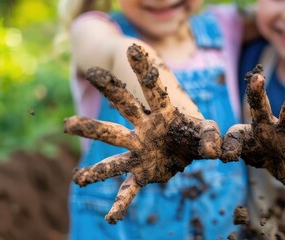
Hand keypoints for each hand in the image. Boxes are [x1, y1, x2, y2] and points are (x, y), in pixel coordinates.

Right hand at [63, 44, 221, 223]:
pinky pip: (128, 188)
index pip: (154, 89)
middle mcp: (144, 128)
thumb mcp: (206, 132)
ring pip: (112, 142)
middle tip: (90, 73)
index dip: (145, 70)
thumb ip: (211, 137)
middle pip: (125, 107)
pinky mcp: (141, 172)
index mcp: (162, 114)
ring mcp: (138, 149)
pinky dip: (121, 203)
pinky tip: (111, 217)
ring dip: (93, 136)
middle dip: (110, 90)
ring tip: (67, 126)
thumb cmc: (193, 133)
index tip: (133, 46)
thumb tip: (217, 150)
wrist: (185, 151)